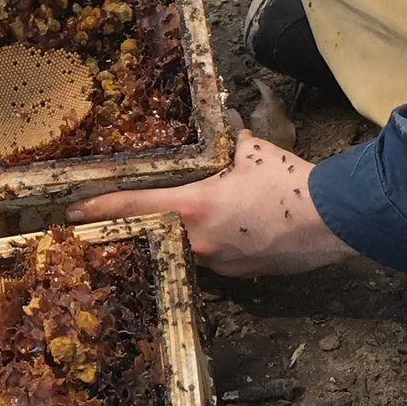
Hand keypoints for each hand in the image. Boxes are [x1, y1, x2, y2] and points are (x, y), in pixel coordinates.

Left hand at [70, 131, 356, 278]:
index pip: (134, 206)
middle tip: (132, 215)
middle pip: (155, 232)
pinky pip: (214, 258)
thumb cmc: (289, 181)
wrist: (333, 220)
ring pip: (186, 246)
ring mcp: (218, 263)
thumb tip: (219, 130)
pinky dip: (216, 243)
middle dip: (142, 224)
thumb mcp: (250, 151)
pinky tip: (235, 228)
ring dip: (185, 232)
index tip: (72, 210)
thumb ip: (225, 143)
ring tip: (205, 215)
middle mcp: (197, 241)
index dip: (100, 207)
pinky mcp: (239, 275)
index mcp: (193, 206)